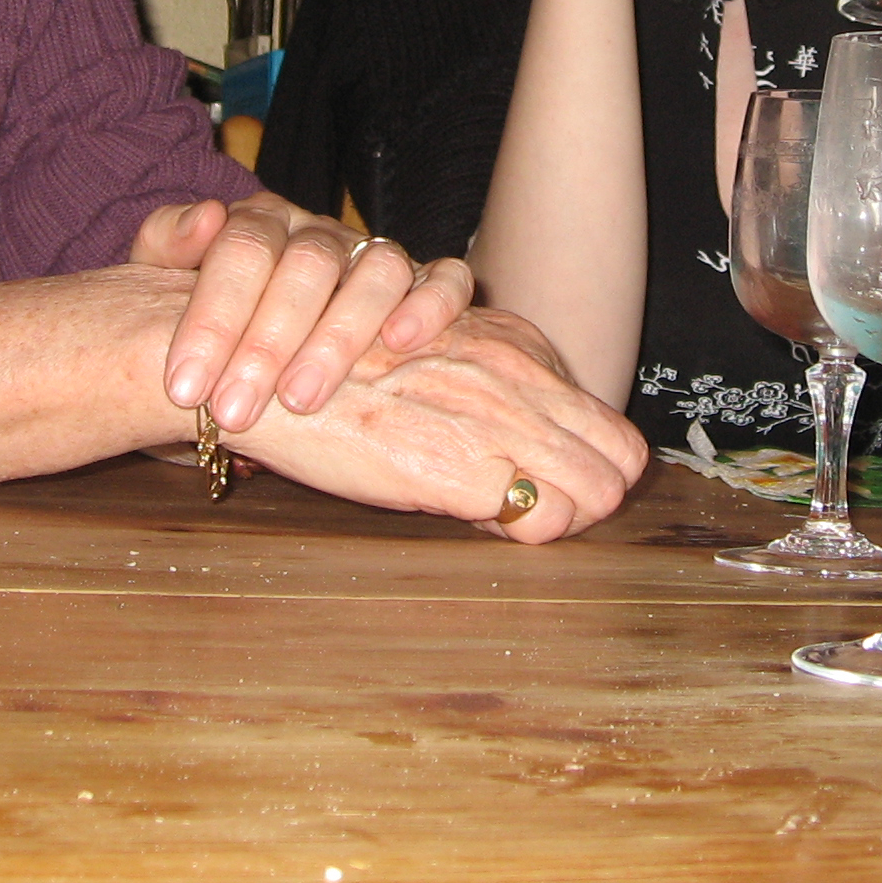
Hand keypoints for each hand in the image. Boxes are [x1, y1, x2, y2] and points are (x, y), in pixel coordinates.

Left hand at [141, 192, 474, 430]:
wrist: (264, 340)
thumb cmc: (217, 318)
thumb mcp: (168, 278)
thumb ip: (167, 242)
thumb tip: (205, 219)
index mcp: (262, 222)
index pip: (242, 249)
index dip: (212, 317)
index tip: (183, 387)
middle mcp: (323, 233)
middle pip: (308, 265)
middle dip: (267, 342)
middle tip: (233, 410)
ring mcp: (377, 256)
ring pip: (378, 271)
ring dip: (339, 335)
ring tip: (300, 399)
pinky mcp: (427, 283)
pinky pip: (447, 279)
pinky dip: (431, 304)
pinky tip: (400, 342)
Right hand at [225, 309, 649, 542]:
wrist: (261, 376)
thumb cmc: (337, 375)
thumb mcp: (434, 363)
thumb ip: (493, 400)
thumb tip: (529, 468)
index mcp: (516, 347)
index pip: (612, 431)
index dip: (590, 472)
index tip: (551, 489)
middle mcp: (516, 375)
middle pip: (619, 464)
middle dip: (593, 502)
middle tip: (539, 516)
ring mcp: (493, 420)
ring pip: (595, 493)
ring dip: (563, 519)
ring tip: (505, 517)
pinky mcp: (459, 468)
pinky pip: (541, 522)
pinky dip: (523, 535)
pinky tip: (472, 518)